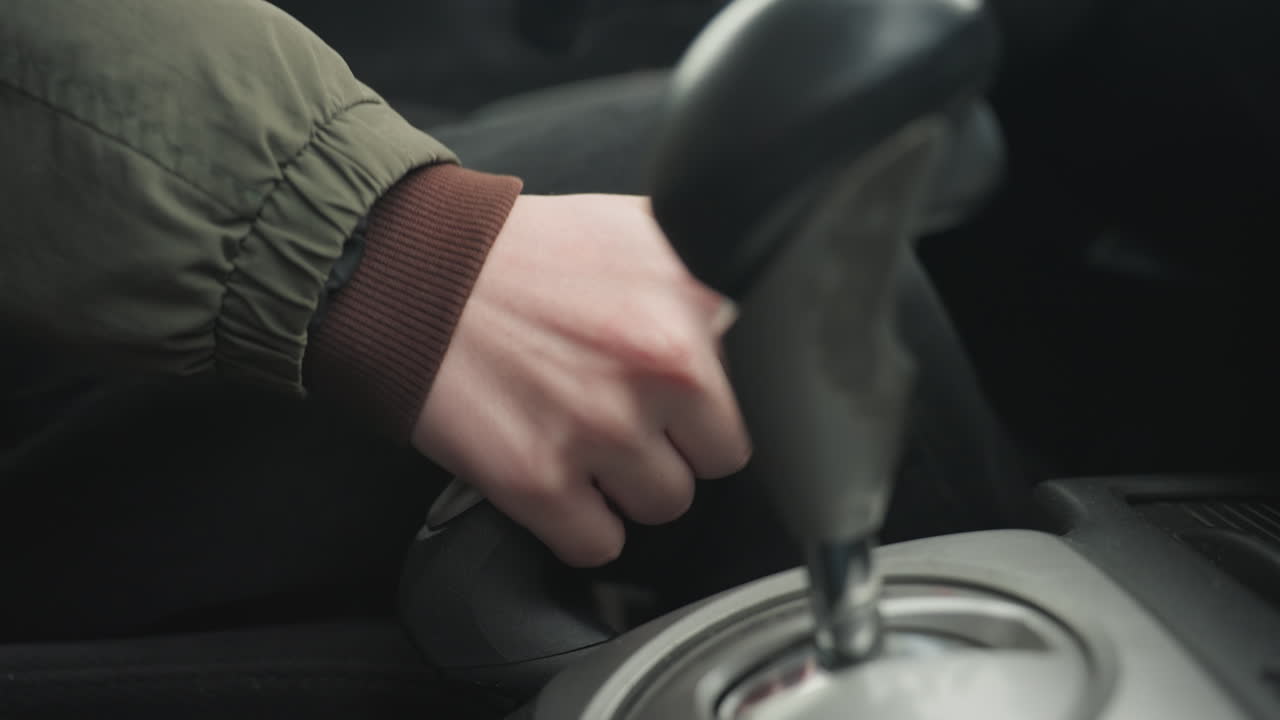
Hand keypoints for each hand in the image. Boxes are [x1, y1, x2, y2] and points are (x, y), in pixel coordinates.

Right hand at [411, 193, 750, 566]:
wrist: (416, 275)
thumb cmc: (522, 256)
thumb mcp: (632, 228)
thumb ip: (700, 277)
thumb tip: (746, 322)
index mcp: (693, 300)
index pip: (759, 391)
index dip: (712, 395)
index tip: (682, 396)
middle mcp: (661, 366)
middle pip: (716, 460)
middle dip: (675, 445)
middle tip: (627, 417)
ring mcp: (602, 427)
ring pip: (663, 505)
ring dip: (628, 486)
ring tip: (585, 440)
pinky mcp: (540, 479)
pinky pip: (599, 543)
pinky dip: (579, 523)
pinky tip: (558, 476)